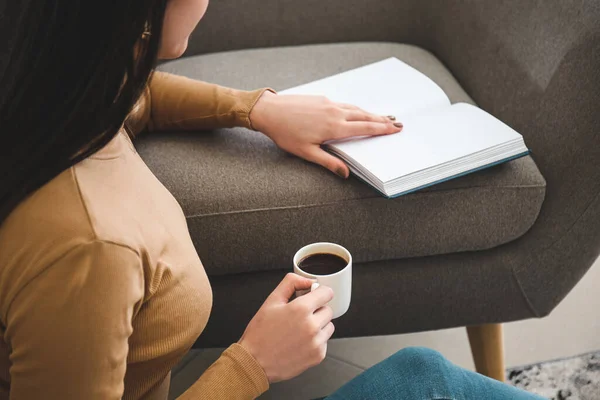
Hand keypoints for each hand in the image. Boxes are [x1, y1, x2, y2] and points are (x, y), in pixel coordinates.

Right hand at [238, 273, 334, 382]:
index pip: (327, 293)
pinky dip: (316, 341)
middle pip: (328, 310)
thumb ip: (291, 283)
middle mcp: (311, 326)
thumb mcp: (271, 301)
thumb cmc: (261, 333)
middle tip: (299, 317)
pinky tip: (300, 342)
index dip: (319, 293)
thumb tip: (309, 280)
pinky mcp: (317, 356)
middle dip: (316, 310)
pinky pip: (325, 342)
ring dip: (319, 326)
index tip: (313, 297)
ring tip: (299, 330)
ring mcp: (316, 342)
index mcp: (300, 309)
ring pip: (329, 326)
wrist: (255, 362)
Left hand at [250, 92, 402, 177]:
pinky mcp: (322, 98)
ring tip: (382, 117)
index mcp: (334, 127)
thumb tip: (345, 174)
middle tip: (397, 122)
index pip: (365, 128)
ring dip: (370, 113)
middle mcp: (335, 112)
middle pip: (365, 116)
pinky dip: (356, 108)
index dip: (382, 129)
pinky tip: (357, 111)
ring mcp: (329, 103)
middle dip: (382, 120)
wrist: (269, 111)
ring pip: (355, 108)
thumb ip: (328, 162)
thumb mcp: (307, 153)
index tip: (395, 128)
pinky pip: (344, 104)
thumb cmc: (285, 133)